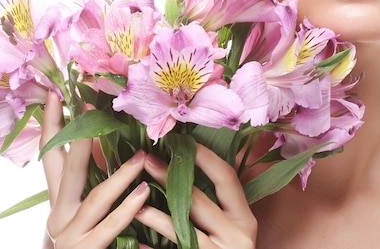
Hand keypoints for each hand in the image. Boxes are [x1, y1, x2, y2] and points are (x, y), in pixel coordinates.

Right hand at [40, 91, 150, 248]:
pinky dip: (127, 210)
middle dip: (80, 137)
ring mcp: (69, 234)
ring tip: (142, 156)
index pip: (51, 155)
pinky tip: (144, 194)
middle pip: (67, 169)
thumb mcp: (86, 207)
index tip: (55, 94)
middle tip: (91, 107)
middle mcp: (58, 214)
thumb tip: (106, 142)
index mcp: (59, 200)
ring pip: (95, 197)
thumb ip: (95, 177)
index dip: (52, 124)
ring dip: (120, 175)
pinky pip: (109, 226)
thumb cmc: (89, 240)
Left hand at [136, 145, 257, 248]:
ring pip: (183, 230)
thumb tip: (193, 162)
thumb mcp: (232, 228)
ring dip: (155, 214)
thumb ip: (220, 203)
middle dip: (171, 178)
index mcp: (245, 218)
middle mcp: (238, 235)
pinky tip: (135, 243)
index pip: (227, 179)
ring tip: (134, 202)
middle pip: (200, 201)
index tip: (183, 140)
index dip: (206, 157)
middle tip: (147, 159)